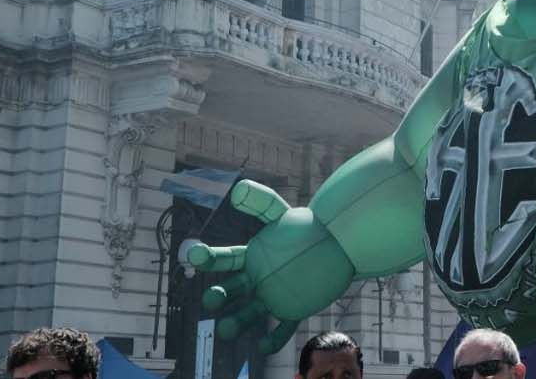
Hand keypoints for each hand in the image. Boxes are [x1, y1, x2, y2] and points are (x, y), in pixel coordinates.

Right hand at [186, 180, 353, 352]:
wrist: (339, 242)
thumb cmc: (307, 227)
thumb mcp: (282, 213)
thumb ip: (262, 202)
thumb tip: (238, 190)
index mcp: (251, 256)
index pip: (225, 259)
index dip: (209, 258)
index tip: (195, 255)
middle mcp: (257, 278)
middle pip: (233, 290)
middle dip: (219, 296)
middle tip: (211, 299)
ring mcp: (273, 295)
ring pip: (250, 312)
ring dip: (236, 322)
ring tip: (225, 330)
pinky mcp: (293, 308)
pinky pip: (281, 327)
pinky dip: (272, 339)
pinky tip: (263, 346)